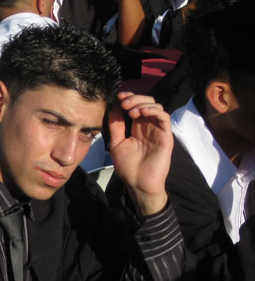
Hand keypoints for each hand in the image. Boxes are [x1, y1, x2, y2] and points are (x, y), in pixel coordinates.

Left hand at [108, 93, 172, 215]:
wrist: (137, 183)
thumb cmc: (128, 166)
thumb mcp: (117, 143)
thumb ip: (116, 126)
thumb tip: (113, 107)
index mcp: (138, 127)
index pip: (136, 106)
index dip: (129, 98)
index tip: (118, 97)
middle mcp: (149, 126)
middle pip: (147, 102)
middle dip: (135, 98)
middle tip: (123, 102)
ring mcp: (158, 131)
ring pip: (156, 107)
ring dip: (143, 103)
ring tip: (131, 110)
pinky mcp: (165, 136)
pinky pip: (164, 118)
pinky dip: (154, 111)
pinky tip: (142, 113)